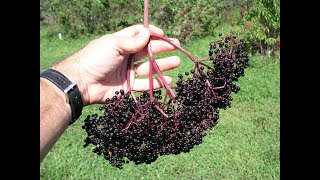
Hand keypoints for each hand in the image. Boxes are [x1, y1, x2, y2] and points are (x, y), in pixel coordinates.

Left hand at [52, 24, 180, 105]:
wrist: (82, 82)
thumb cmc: (96, 58)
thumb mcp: (114, 44)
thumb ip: (132, 41)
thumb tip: (148, 33)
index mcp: (121, 43)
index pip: (138, 35)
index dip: (151, 33)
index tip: (163, 34)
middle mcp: (126, 57)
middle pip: (147, 51)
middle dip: (162, 48)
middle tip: (176, 46)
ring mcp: (128, 72)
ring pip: (149, 68)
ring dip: (163, 65)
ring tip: (176, 62)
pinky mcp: (128, 87)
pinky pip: (145, 84)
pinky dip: (157, 83)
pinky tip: (168, 79)